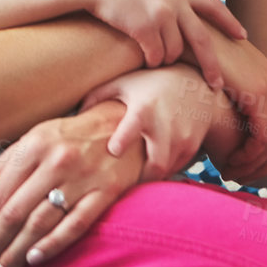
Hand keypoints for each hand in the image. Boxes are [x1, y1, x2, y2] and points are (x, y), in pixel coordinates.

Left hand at [0, 102, 141, 266]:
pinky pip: (76, 224)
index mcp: (32, 146)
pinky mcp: (106, 192)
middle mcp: (55, 161)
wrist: (120, 125)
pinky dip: (53, 244)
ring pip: (40, 222)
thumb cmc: (65, 139)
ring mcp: (82, 177)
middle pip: (15, 212)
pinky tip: (34, 260)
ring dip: (16, 253)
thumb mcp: (29, 143)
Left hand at [79, 65, 218, 182]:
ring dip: (149, 177)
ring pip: (166, 171)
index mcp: (143, 109)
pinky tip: (149, 168)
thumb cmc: (150, 84)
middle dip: (139, 178)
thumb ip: (96, 97)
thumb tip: (72, 117)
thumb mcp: (123, 84)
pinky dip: (162, 171)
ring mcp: (182, 138)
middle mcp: (165, 126)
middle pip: (155, 165)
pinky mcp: (192, 147)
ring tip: (133, 177)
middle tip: (121, 182)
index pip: (132, 129)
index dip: (121, 143)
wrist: (194, 85)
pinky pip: (176, 168)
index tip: (112, 150)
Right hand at [80, 0, 247, 80]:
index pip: (213, 5)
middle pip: (202, 40)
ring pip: (173, 52)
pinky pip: (155, 56)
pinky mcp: (145, 27)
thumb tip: (184, 15)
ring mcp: (162, 14)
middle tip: (216, 84)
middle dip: (211, 65)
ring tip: (152, 56)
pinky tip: (143, 57)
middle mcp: (175, 0)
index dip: (229, 22)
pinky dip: (151, 61)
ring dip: (164, 59)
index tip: (242, 35)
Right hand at [198, 32, 266, 186]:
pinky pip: (264, 137)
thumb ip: (225, 92)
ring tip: (234, 174)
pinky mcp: (256, 93)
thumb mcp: (214, 74)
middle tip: (248, 178)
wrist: (186, 27)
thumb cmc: (190, 51)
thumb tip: (220, 111)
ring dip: (258, 165)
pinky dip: (250, 157)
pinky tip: (230, 163)